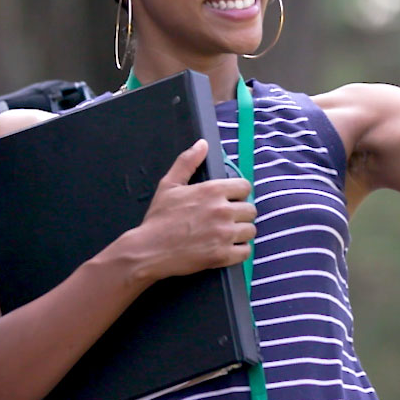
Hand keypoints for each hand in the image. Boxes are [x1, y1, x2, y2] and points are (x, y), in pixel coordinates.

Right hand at [111, 140, 254, 284]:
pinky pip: (246, 252)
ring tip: (225, 235)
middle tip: (225, 220)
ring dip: (240, 233)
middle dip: (240, 214)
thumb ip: (187, 162)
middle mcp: (222, 211)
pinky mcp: (223, 256)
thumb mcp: (168, 185)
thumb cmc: (158, 218)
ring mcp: (224, 234)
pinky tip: (226, 249)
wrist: (149, 250)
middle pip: (251, 210)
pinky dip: (238, 251)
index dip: (238, 193)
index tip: (229, 200)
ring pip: (250, 231)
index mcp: (212, 191)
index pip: (245, 187)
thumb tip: (202, 144)